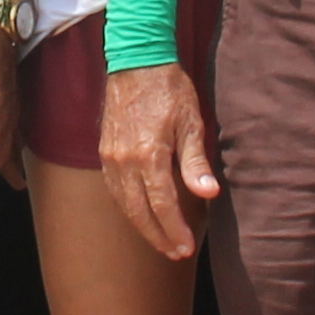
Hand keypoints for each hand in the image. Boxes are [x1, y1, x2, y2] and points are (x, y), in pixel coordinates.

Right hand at [99, 62, 219, 259]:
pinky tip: (140, 214)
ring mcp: (111, 157)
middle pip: (139, 212)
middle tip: (175, 253)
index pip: (162, 205)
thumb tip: (208, 194)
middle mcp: (125, 161)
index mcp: (149, 156)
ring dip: (142, 226)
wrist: (136, 61)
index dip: (175, 230)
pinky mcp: (105, 151)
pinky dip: (128, 208)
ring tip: (161, 241)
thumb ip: (196, 163)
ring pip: (124, 204)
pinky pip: (114, 190)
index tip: (186, 247)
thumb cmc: (169, 89)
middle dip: (158, 237)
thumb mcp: (192, 123)